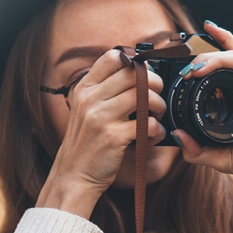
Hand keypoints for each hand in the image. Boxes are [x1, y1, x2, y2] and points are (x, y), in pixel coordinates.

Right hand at [36, 48, 166, 218]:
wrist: (73, 175)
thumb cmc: (86, 143)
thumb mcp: (86, 110)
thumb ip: (104, 91)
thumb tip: (137, 73)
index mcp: (84, 88)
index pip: (112, 57)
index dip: (135, 63)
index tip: (144, 76)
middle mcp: (90, 99)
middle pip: (133, 74)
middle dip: (154, 83)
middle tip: (157, 97)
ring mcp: (101, 117)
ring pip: (144, 95)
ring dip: (159, 106)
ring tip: (157, 117)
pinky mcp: (113, 137)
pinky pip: (148, 124)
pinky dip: (157, 130)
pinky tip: (152, 138)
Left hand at [172, 20, 232, 232]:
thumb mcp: (224, 160)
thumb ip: (198, 151)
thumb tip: (176, 136)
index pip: (225, 73)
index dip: (206, 62)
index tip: (185, 65)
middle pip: (231, 59)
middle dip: (206, 56)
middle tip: (187, 65)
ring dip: (217, 55)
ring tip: (198, 64)